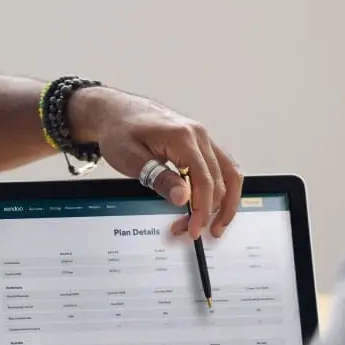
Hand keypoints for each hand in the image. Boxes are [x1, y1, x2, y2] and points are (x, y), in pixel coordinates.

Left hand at [69, 87, 242, 238]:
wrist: (116, 113)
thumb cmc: (120, 131)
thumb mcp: (131, 158)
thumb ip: (160, 178)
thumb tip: (183, 198)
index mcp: (183, 137)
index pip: (204, 181)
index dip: (202, 210)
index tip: (194, 229)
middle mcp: (199, 135)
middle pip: (219, 180)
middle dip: (208, 211)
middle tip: (192, 230)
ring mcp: (202, 138)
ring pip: (228, 173)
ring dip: (225, 201)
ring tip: (216, 224)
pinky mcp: (200, 143)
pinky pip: (221, 166)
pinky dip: (222, 187)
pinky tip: (214, 204)